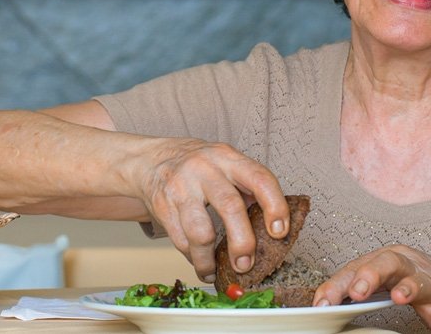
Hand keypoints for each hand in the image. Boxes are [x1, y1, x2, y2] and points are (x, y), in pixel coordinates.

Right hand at [132, 137, 289, 280]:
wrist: (150, 159)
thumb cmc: (197, 164)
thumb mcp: (225, 162)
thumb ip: (247, 186)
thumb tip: (272, 225)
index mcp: (228, 158)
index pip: (260, 179)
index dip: (275, 206)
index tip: (280, 232)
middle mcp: (205, 169)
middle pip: (230, 207)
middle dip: (242, 242)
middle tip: (246, 264)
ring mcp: (181, 187)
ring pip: (200, 232)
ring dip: (210, 260)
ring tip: (217, 271)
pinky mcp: (162, 205)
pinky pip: (181, 241)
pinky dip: (194, 259)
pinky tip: (201, 264)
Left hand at [313, 245, 430, 333]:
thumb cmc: (420, 284)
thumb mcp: (386, 282)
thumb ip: (358, 290)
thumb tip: (323, 303)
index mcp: (388, 261)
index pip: (357, 267)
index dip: (338, 285)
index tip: (322, 302)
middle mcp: (410, 267)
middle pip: (389, 261)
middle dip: (371, 274)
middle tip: (357, 291)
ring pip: (421, 281)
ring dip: (410, 288)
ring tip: (399, 297)